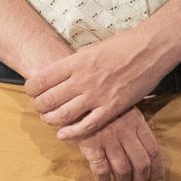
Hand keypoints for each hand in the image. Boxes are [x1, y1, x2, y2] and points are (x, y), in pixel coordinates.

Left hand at [25, 29, 175, 139]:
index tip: (30, 91)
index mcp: (75, 62)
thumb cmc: (120, 46)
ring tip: (48, 119)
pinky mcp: (112, 107)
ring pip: (64, 114)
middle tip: (38, 107)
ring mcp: (97, 95)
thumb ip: (74, 63)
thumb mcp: (90, 49)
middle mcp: (82, 79)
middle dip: (38, 106)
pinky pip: (87, 126)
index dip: (31, 88)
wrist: (149, 50)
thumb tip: (58, 73)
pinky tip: (63, 134)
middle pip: (49, 99)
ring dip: (51, 120)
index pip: (41, 79)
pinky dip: (71, 133)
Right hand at [74, 107, 166, 180]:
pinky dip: (103, 180)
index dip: (157, 171)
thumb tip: (142, 149)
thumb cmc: (99, 100)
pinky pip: (101, 169)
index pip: (153, 151)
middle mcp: (126, 132)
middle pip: (141, 164)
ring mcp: (109, 138)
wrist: (76, 93)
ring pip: (123, 169)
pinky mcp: (91, 144)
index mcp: (137, 122)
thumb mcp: (121, 107)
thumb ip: (132, 125)